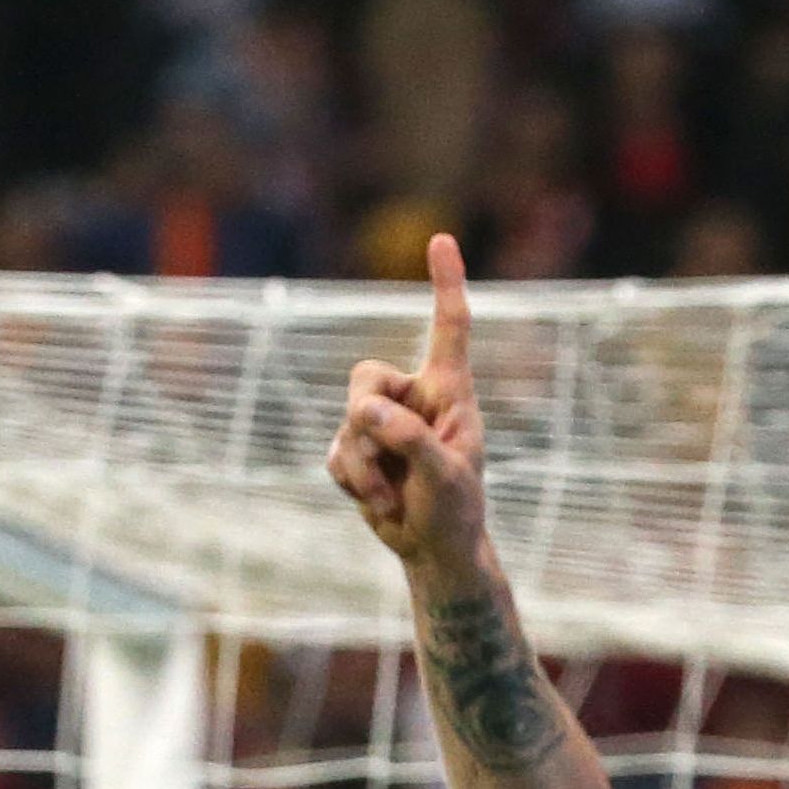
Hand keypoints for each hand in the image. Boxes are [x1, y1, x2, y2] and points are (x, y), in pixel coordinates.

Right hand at [325, 234, 488, 577]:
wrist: (434, 549)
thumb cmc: (455, 510)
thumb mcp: (444, 476)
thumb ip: (410, 439)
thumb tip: (364, 410)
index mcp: (448, 392)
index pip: (448, 329)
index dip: (445, 284)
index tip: (441, 239)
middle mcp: (412, 398)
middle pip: (364, 378)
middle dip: (365, 420)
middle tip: (384, 454)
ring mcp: (380, 424)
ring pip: (346, 423)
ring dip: (364, 468)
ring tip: (393, 497)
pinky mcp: (356, 450)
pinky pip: (334, 453)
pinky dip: (352, 481)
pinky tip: (378, 501)